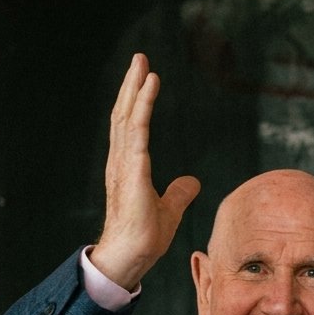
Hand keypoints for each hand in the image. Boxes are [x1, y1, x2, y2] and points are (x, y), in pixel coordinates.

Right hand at [91, 53, 200, 290]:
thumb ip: (179, 193)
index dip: (136, 102)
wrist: (131, 255)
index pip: (131, 127)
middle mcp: (121, 161)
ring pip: (128, 117)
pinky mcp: (131, 169)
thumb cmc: (144, 237)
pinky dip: (143, 104)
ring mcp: (123, 163)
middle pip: (125, 115)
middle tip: (140, 59)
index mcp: (128, 167)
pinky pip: (137, 129)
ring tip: (142, 63)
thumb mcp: (169, 209)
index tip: (144, 79)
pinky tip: (149, 85)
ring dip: (135, 88)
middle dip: (132, 85)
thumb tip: (192, 181)